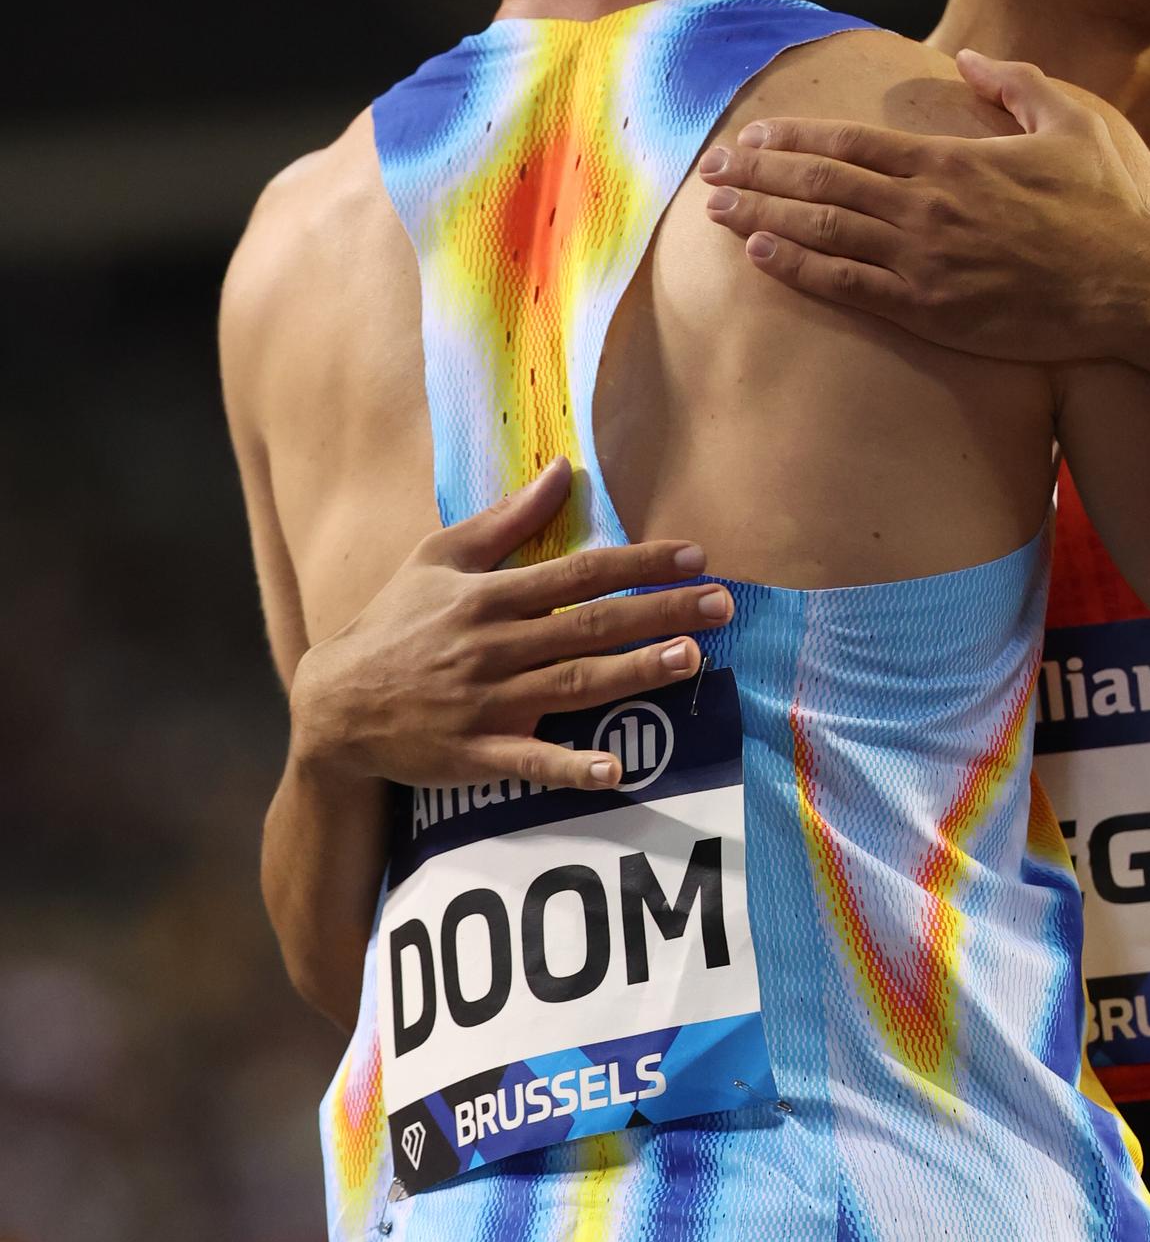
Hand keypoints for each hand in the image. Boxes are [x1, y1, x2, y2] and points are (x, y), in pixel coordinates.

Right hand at [288, 461, 732, 793]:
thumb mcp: (438, 558)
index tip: (696, 557)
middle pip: (589, 626)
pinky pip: (531, 761)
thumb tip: (562, 470)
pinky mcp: (476, 753)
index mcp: (488, 596)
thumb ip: (506, 521)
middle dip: (658, 613)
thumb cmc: (394, 624)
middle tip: (722, 605)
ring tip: (691, 659)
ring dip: (634, 673)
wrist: (334, 705)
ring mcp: (486, 702)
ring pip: (572, 684)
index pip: (578, 573)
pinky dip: (571, 765)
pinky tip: (616, 770)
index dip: (639, 564)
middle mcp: (492, 645)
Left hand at [697, 49, 1149, 376]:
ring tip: (717, 209)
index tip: (754, 135)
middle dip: (759, 174)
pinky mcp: (930, 311)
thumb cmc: (1105, 208)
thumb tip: (970, 59)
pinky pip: (848, 287)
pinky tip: (760, 256)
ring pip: (822, 231)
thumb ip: (1015, 84)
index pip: (850, 141)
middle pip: (821, 182)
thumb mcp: (1071, 123)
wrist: (1130, 289)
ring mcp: (922, 262)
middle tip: (711, 168)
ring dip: (763, 217)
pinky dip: (798, 269)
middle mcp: (924, 207)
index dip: (794, 138)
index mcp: (949, 160)